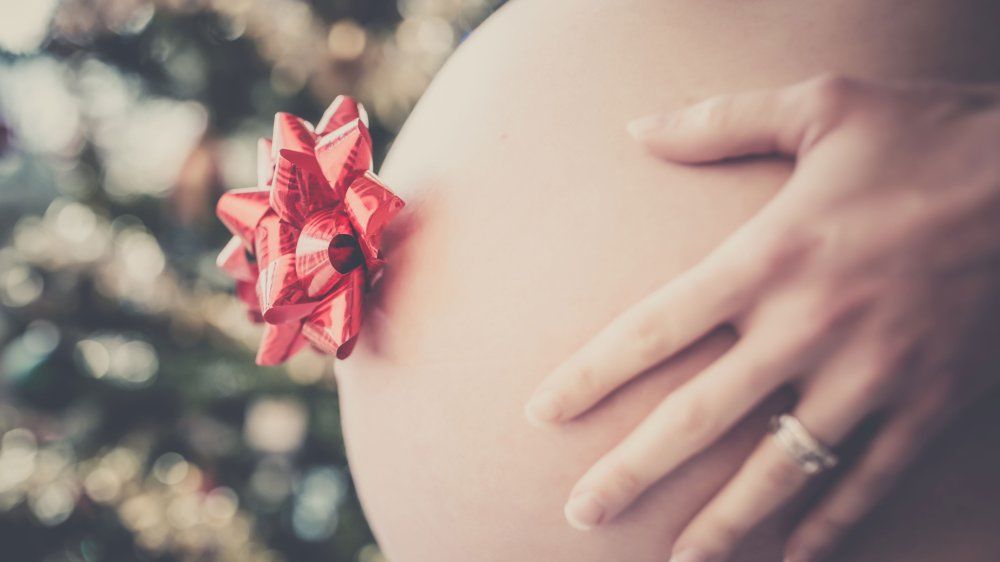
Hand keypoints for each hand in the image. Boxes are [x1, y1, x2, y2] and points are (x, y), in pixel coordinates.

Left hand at [523, 75, 999, 561]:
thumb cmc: (930, 135)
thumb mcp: (822, 105)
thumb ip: (720, 120)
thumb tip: (636, 128)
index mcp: (772, 256)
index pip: (655, 328)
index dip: (591, 375)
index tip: (541, 413)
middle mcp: (812, 326)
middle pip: (699, 417)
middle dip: (633, 471)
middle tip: (583, 511)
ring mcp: (874, 375)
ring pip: (780, 469)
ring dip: (722, 523)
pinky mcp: (930, 403)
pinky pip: (869, 481)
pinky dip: (828, 526)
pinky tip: (792, 558)